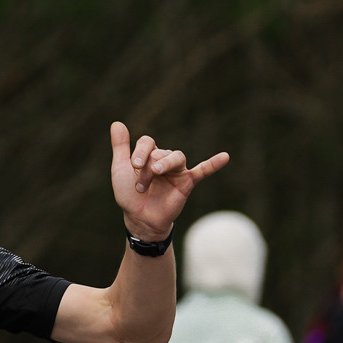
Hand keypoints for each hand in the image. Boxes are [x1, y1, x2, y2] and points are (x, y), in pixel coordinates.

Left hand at [109, 120, 228, 241]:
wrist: (140, 220)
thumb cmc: (129, 195)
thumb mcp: (121, 169)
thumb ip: (120, 147)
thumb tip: (117, 123)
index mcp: (149, 155)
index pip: (148, 142)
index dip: (140, 151)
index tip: (134, 166)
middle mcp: (164, 160)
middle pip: (159, 152)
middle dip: (147, 168)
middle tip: (140, 186)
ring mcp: (177, 171)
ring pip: (177, 156)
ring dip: (165, 164)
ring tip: (156, 172)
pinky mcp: (187, 183)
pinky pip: (203, 171)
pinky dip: (213, 164)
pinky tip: (225, 157)